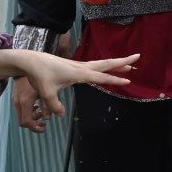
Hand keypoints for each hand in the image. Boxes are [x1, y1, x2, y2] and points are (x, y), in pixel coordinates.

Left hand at [3, 51, 137, 131]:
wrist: (32, 61)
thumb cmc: (40, 75)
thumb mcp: (46, 92)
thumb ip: (54, 104)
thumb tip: (61, 115)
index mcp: (79, 73)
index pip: (102, 77)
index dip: (115, 79)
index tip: (128, 80)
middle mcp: (82, 68)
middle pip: (107, 63)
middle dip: (123, 61)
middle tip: (138, 57)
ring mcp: (79, 65)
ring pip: (102, 63)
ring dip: (116, 63)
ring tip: (128, 64)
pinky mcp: (75, 66)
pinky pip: (95, 65)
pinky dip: (105, 65)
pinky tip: (106, 68)